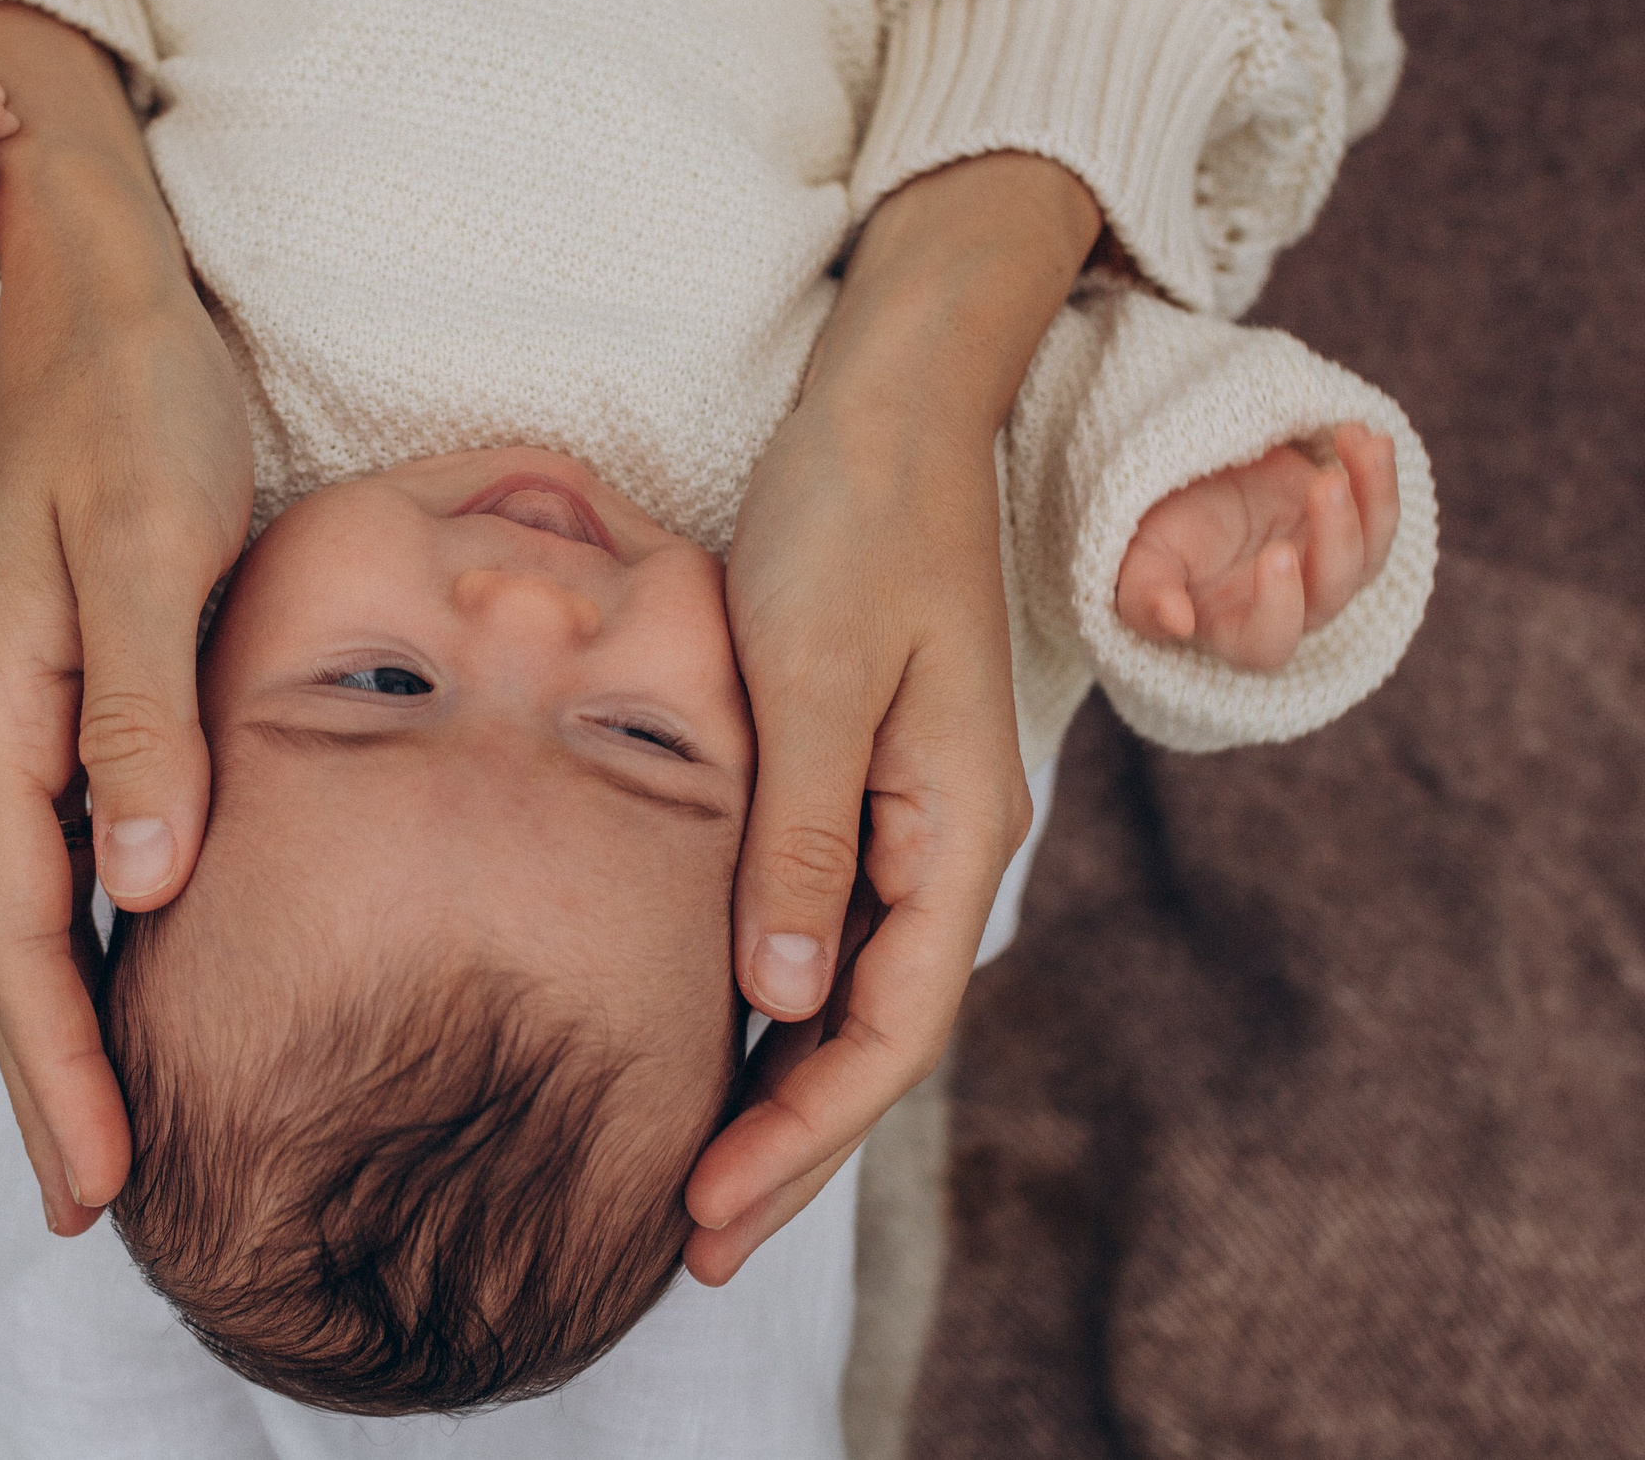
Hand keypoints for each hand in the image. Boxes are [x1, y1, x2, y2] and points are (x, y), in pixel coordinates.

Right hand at [0, 1, 253, 1237]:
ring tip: (120, 1128)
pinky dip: (109, 926)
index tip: (98, 1183)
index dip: (58, 1059)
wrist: (94, 280)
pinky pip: (83, 834)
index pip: (23, 925)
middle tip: (102, 1206)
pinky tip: (154, 970)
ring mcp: (32, 703)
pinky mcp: (81, 677)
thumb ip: (139, 714)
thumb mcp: (145, 543)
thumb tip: (147, 887)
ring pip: (50, 893)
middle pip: (23, 933)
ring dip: (78, 1016)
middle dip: (56, 1073)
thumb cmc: (130, 399)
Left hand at [683, 153, 1098, 1285]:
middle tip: (689, 1243)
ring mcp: (908, 814)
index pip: (887, 1031)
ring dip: (778, 1085)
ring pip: (848, 990)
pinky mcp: (862, 778)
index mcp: (955, 827)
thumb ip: (800, 839)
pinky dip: (772, 997)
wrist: (896, 401)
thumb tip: (779, 1001)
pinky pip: (823, 922)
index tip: (709, 1216)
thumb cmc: (852, 520)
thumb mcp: (811, 675)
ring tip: (693, 1174)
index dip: (805, 1139)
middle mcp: (944, 841)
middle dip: (789, 1145)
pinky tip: (708, 1033)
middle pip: (872, 1035)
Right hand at [1116, 422, 1399, 670]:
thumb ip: (1148, 597)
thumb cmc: (1153, 536)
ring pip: (1370, 551)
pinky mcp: (1344, 526)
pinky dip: (1376, 473)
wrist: (1179, 489)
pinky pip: (1377, 509)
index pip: (1269, 642)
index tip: (1274, 553)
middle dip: (1336, 537)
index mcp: (1235, 629)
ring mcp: (1323, 567)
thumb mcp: (1136, 563)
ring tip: (1363, 444)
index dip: (1279, 606)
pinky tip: (1363, 436)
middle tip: (1325, 483)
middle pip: (1332, 592)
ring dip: (1374, 499)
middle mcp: (1291, 607)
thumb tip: (1177, 622)